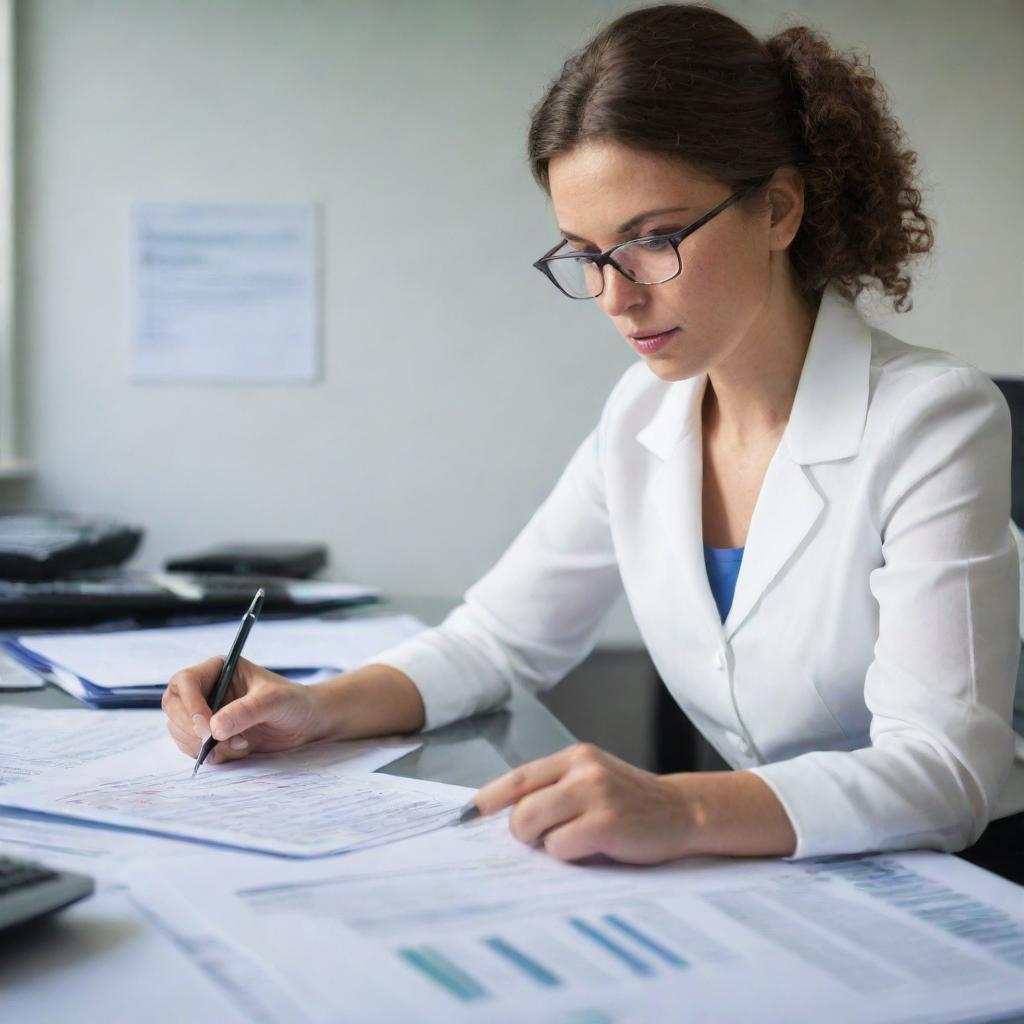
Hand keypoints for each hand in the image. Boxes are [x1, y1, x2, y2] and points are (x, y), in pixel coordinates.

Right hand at [162, 656, 322, 763]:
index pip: (185, 681)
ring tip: (241, 743)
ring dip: (203, 744)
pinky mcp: (210, 735)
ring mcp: (205, 713)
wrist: (305, 722)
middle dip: (193, 729)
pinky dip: (211, 754)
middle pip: (174, 707)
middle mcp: (206, 689)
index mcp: (218, 670)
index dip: (190, 705)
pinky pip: (193, 748)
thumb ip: (246, 711)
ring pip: (179, 730)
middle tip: (220, 742)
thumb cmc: (292, 701)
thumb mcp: (274, 701)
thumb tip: (213, 728)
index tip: (207, 728)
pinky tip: (239, 749)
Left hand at [473, 743, 694, 863]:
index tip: (467, 816)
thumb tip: (505, 815)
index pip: (519, 777)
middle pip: (520, 808)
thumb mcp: (593, 781)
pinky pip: (559, 849)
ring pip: (533, 826)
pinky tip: (594, 849)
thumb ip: (555, 789)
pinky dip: (569, 856)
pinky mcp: (606, 823)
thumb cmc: (630, 803)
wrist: (683, 812)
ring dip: (546, 844)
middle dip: (524, 832)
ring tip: (574, 841)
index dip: (488, 798)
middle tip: (547, 839)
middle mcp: (583, 769)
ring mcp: (595, 794)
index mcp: (575, 756)